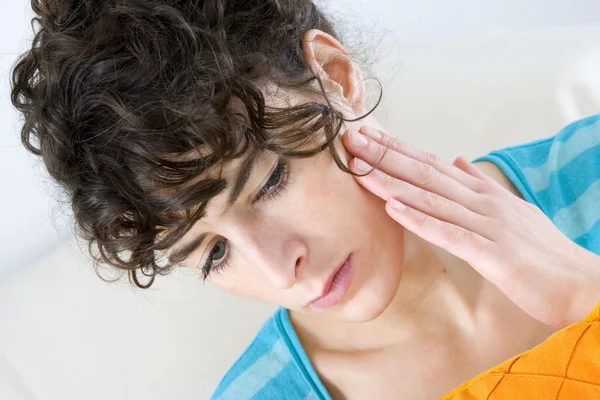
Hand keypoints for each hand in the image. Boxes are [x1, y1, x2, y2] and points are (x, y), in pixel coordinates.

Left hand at [342, 125, 597, 327]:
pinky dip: (421, 221)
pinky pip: (451, 235)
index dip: (397, 150)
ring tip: (360, 169)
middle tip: (351, 140)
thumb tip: (457, 159)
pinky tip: (394, 210)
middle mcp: (481, 202)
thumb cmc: (540, 249)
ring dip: (393, 183)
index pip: (430, 165)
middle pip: (425, 174)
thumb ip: (480, 184)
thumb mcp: (508, 209)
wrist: (580, 281)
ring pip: (432, 199)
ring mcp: (487, 225)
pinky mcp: (493, 254)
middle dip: (385, 157)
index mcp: (480, 193)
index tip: (367, 136)